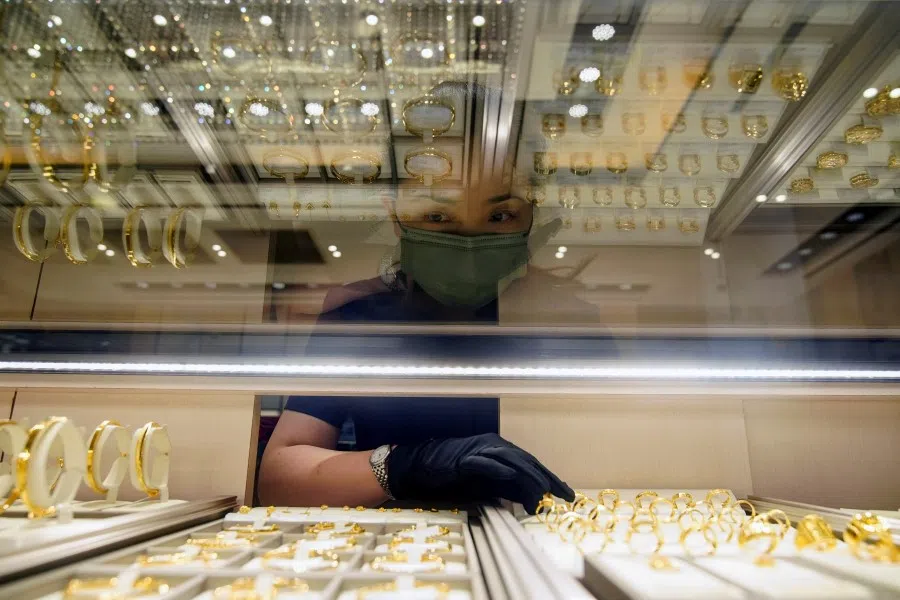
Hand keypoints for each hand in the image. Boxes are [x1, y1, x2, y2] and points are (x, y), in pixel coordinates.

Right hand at [386, 433, 573, 512]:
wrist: (422, 467)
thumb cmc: (457, 476)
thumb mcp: (489, 486)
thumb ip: (510, 491)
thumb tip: (533, 503)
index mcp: (502, 451)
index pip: (532, 465)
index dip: (551, 479)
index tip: (568, 495)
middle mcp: (494, 446)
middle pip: (526, 461)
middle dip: (547, 479)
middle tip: (563, 495)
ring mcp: (479, 450)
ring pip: (509, 460)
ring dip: (527, 475)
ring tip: (543, 490)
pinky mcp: (463, 459)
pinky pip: (482, 462)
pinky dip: (496, 469)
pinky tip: (509, 477)